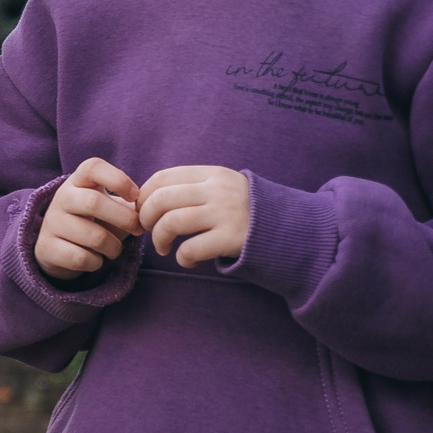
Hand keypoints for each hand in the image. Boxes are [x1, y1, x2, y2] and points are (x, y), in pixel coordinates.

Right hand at [36, 157, 141, 281]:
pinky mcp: (46, 248)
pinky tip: (95, 259)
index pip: (93, 167)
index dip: (117, 179)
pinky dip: (96, 263)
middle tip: (138, 229)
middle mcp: (61, 198)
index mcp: (78, 182)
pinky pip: (81, 258)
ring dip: (114, 247)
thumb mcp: (109, 207)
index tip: (135, 196)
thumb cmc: (95, 221)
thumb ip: (128, 206)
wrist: (59, 248)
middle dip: (124, 218)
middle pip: (93, 202)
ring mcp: (51, 223)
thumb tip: (146, 215)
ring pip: (93, 236)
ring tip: (114, 249)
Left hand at [137, 165, 251, 267]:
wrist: (290, 228)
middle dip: (146, 218)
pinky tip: (187, 260)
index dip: (143, 196)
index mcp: (212, 173)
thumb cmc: (245, 211)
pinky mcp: (232, 238)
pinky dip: (181, 258)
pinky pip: (190, 249)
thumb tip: (144, 199)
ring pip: (171, 222)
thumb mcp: (222, 187)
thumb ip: (192, 187)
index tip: (142, 211)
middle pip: (161, 199)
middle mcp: (218, 190)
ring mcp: (226, 213)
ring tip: (164, 248)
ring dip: (159, 239)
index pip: (162, 178)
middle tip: (149, 231)